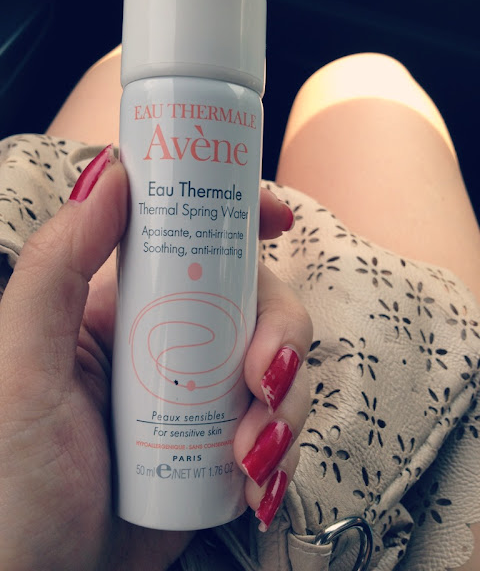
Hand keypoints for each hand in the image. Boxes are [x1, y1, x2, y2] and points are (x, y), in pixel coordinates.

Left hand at [0, 148, 311, 569]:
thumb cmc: (12, 483)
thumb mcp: (21, 366)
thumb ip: (57, 266)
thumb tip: (110, 172)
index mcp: (122, 306)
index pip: (191, 239)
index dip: (239, 217)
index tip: (275, 216)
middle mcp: (171, 339)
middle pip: (255, 299)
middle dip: (278, 331)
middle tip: (262, 376)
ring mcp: (203, 392)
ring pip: (278, 362)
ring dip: (286, 402)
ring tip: (250, 453)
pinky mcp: (224, 444)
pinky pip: (282, 425)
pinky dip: (284, 448)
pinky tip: (254, 483)